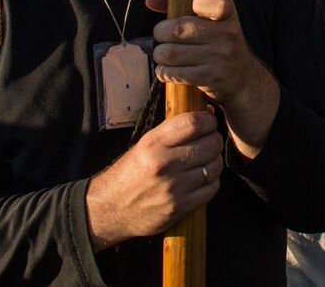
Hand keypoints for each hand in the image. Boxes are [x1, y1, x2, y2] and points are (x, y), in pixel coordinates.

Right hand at [84, 109, 222, 250]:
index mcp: (152, 143)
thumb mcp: (144, 144)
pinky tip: (201, 179)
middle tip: (208, 142)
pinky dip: (211, 181)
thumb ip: (173, 130)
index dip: (209, 120)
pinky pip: (212, 188)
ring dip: (214, 161)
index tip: (209, 122)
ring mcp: (173, 188)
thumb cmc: (130, 173)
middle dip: (214, 140)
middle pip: (210, 144)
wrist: (110, 210)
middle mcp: (163, 164)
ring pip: (214, 166)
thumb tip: (207, 114)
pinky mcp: (179, 207)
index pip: (194, 123)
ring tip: (204, 161)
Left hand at [147, 0, 279, 157]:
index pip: (216, 2)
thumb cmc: (218, 44)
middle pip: (178, 29)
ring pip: (170, 53)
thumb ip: (181, 5)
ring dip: (160, 54)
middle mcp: (227, 35)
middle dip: (161, 33)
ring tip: (164, 54)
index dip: (199, 2)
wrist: (243, 79)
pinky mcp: (211, 78)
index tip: (191, 6)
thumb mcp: (210, 22)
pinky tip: (167, 70)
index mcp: (228, 15)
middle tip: (162, 36)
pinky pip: (174, 72)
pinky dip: (163, 71)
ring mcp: (220, 57)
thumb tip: (150, 1)